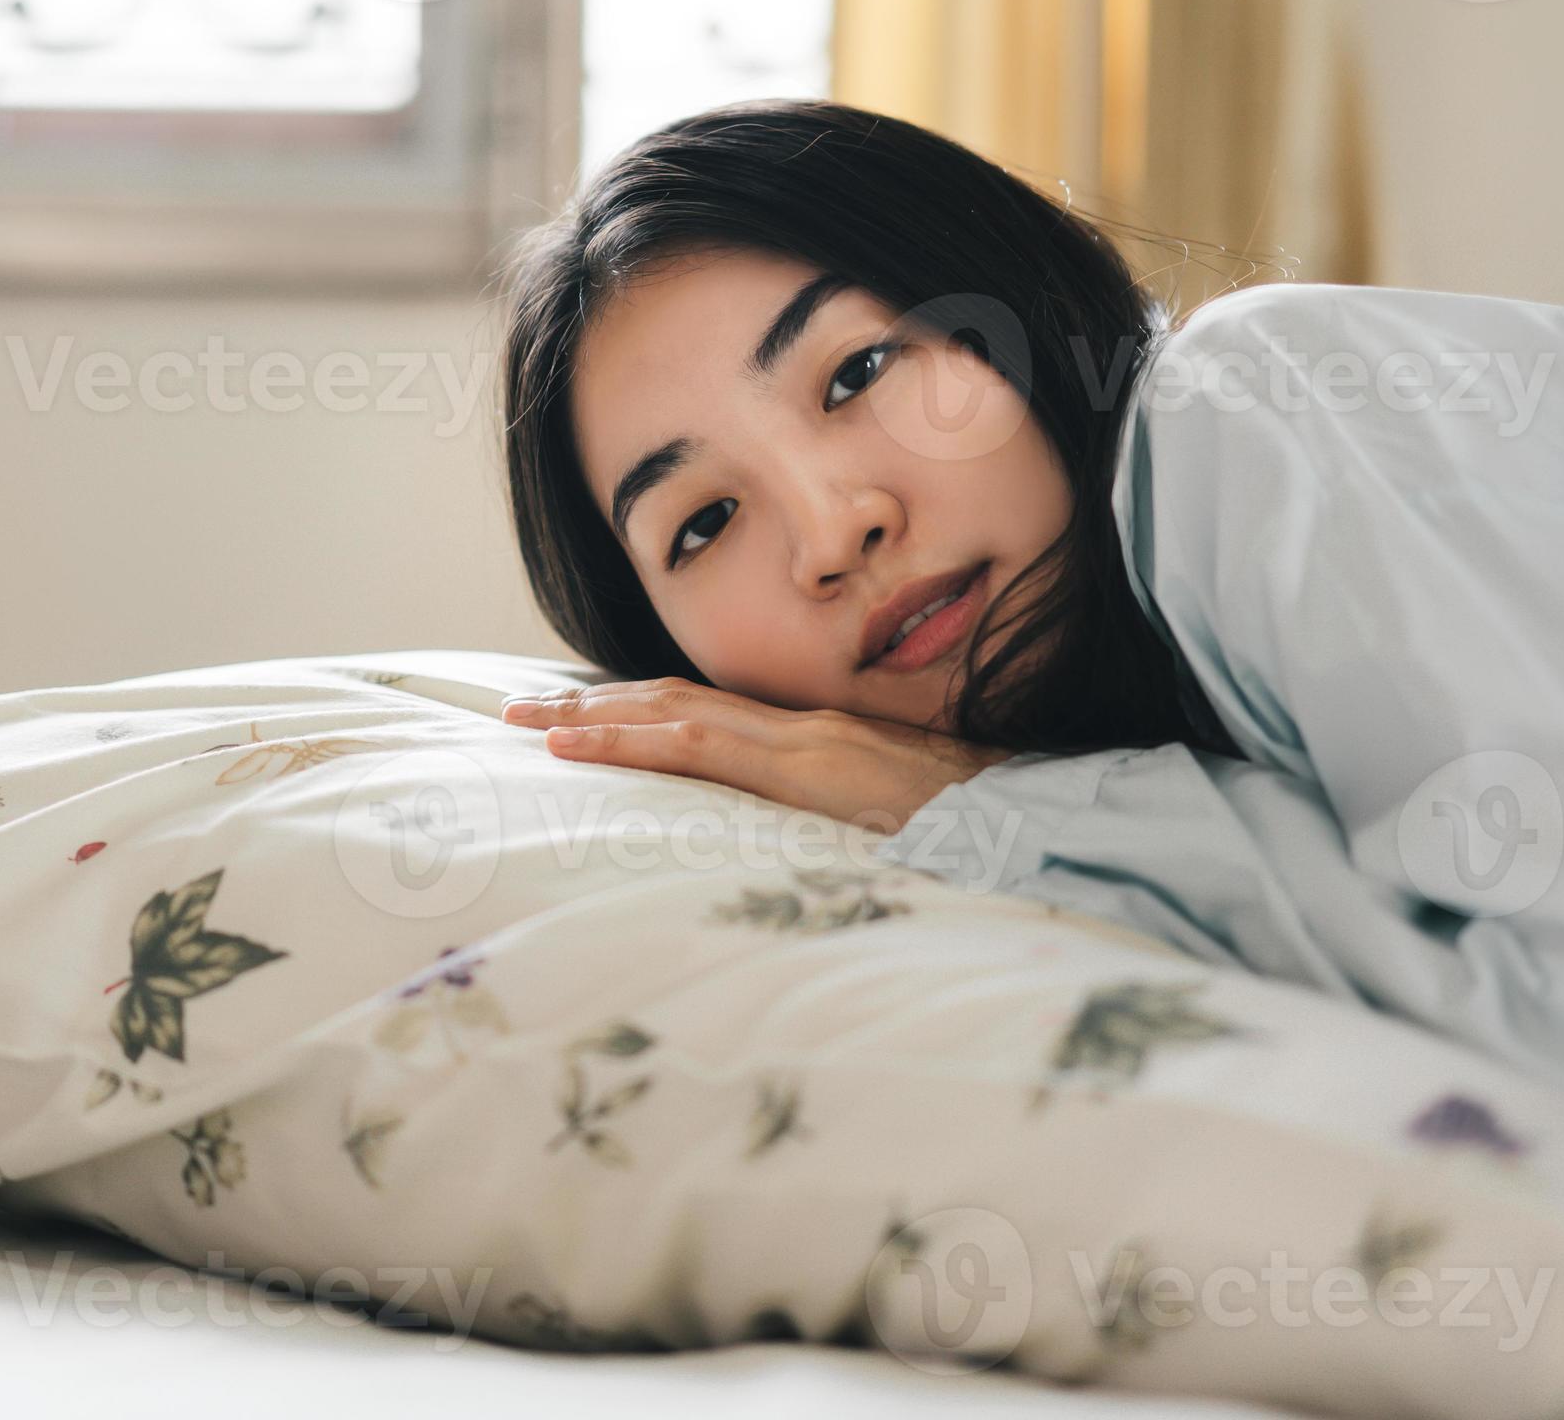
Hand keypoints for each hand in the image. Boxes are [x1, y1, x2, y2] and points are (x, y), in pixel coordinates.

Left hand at [500, 677, 1014, 832]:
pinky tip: (575, 744)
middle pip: (678, 704)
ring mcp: (805, 743)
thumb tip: (819, 860)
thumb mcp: (902, 832)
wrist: (1041, 823)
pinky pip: (699, 747)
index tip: (580, 720)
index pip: (711, 717)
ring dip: (595, 716)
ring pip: (675, 713)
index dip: (640, 713)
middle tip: (522, 713)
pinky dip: (630, 739)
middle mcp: (803, 731)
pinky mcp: (808, 767)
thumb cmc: (984, 837)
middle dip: (597, 707)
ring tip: (529, 722)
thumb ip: (851, 830)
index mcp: (819, 746)